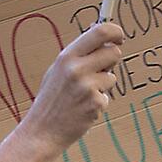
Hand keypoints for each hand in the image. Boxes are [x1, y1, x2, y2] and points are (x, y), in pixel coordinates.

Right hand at [19, 21, 125, 153]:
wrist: (42, 130)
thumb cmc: (51, 99)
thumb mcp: (57, 70)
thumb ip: (78, 54)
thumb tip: (101, 37)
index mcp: (67, 56)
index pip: (100, 32)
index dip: (115, 30)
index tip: (119, 35)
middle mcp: (77, 68)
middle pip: (114, 52)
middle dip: (112, 60)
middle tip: (101, 69)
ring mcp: (87, 86)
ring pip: (112, 76)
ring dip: (103, 85)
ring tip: (83, 95)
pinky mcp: (95, 103)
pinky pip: (107, 97)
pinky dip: (98, 102)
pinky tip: (82, 108)